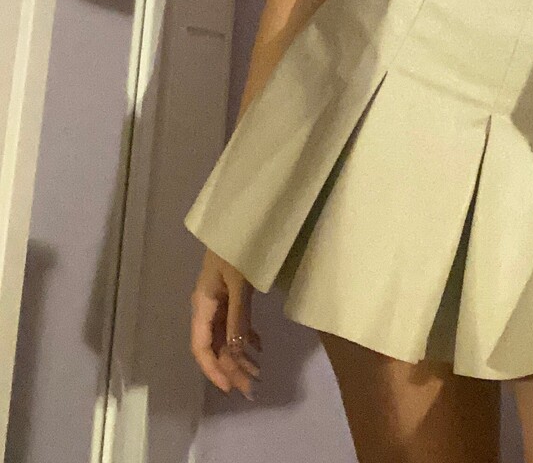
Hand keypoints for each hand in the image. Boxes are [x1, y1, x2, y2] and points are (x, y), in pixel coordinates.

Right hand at [190, 248, 260, 397]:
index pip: (202, 347)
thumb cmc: (238, 246)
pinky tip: (259, 348)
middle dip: (231, 368)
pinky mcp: (231, 293)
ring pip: (226, 337)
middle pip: (216, 346)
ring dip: (240, 356)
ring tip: (258, 373)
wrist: (241, 216)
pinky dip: (246, 337)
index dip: (214, 370)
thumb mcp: (239, 282)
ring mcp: (219, 300)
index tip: (230, 388)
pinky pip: (235, 323)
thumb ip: (238, 316)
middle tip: (252, 387)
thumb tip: (237, 352)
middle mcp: (207, 306)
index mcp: (202, 304)